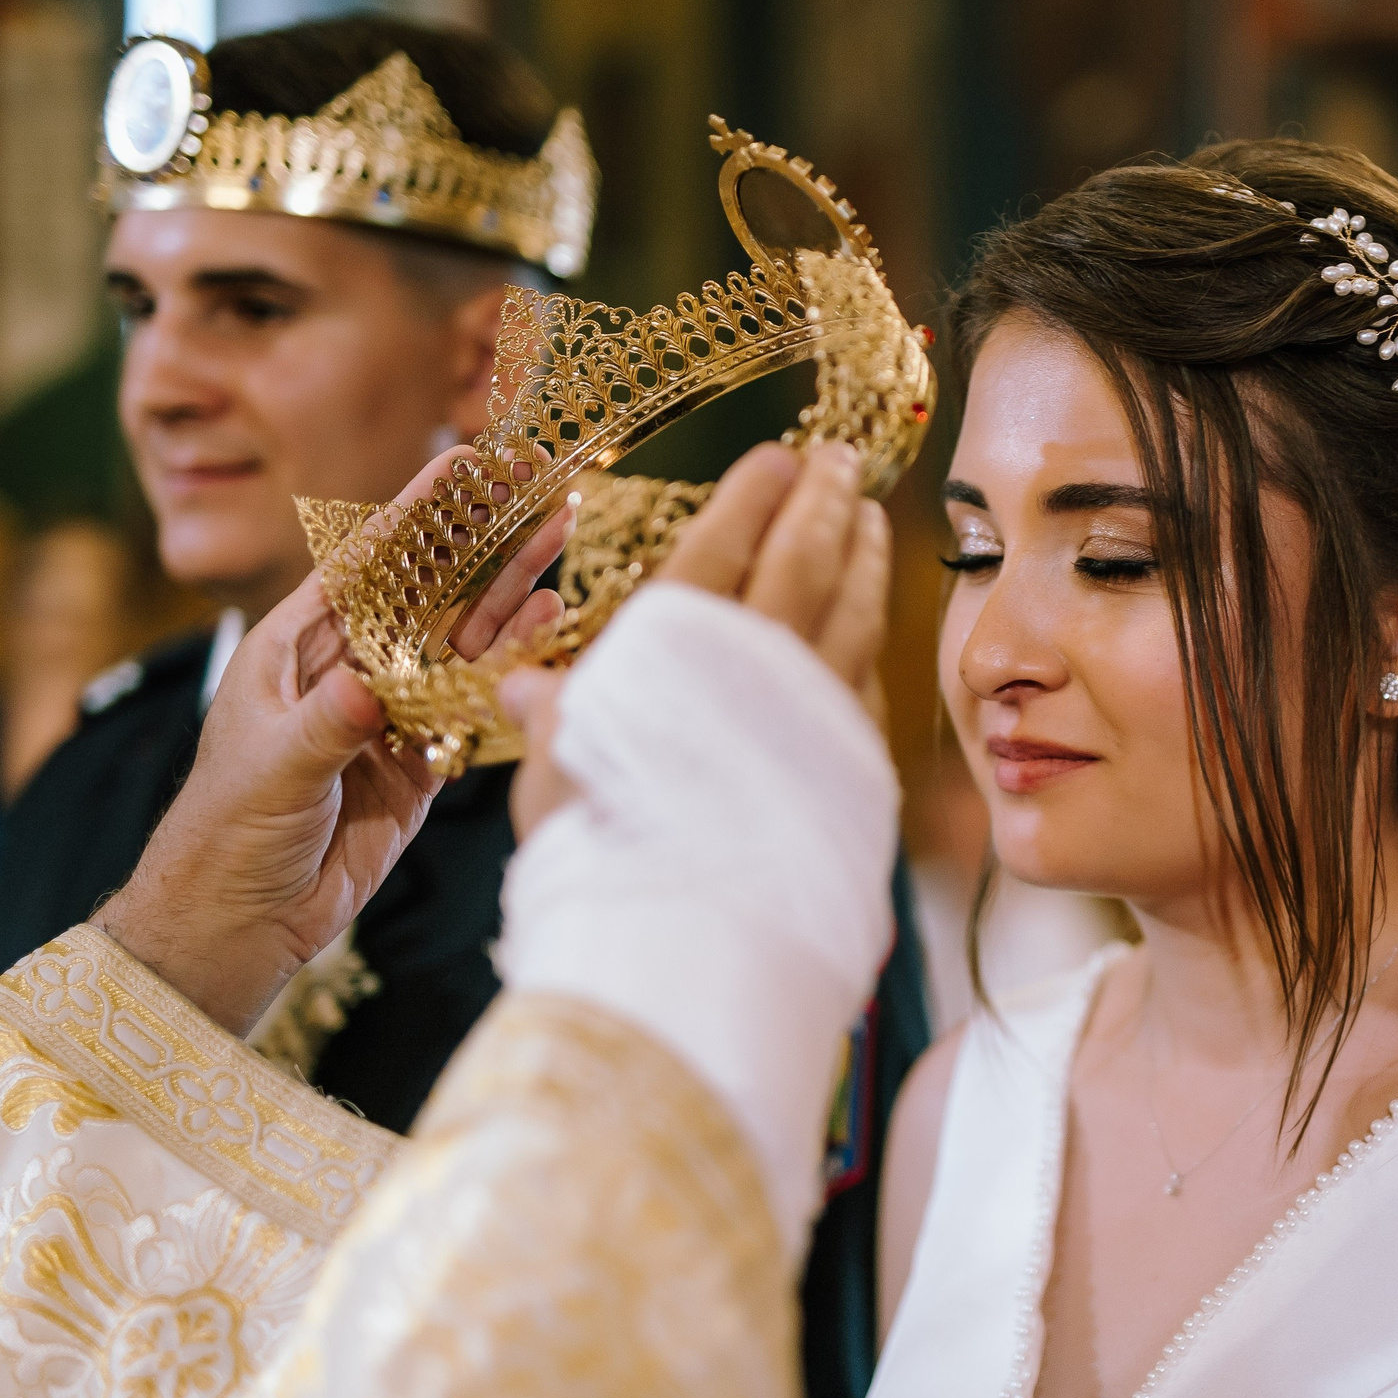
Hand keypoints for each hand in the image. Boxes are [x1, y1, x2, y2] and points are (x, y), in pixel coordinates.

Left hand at [94, 444, 564, 1034]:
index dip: (419, 511)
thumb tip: (366, 687)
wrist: (237, 922)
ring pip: (458, 646)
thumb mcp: (271, 768)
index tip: (466, 461)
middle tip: (539, 495)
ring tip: (557, 550)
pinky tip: (546, 636)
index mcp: (294, 648)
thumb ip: (325, 724)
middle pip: (426, 593)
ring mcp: (387, 717)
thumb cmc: (225, 832)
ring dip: (507, 602)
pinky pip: (470, 710)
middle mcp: (346, 670)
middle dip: (482, 545)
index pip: (365, 564)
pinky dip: (509, 674)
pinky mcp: (418, 767)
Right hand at [501, 440, 889, 839]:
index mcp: (674, 645)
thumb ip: (559, 718)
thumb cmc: (600, 850)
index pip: (722, 545)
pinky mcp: (851, 765)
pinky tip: (873, 626)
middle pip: (802, 561)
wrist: (687, 940)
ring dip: (862, 559)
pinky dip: (871, 641)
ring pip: (851, 614)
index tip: (777, 456)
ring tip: (869, 518)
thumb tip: (524, 691)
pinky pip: (865, 683)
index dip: (751, 495)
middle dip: (823, 500)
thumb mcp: (557, 773)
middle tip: (842, 457)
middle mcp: (755, 664)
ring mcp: (814, 712)